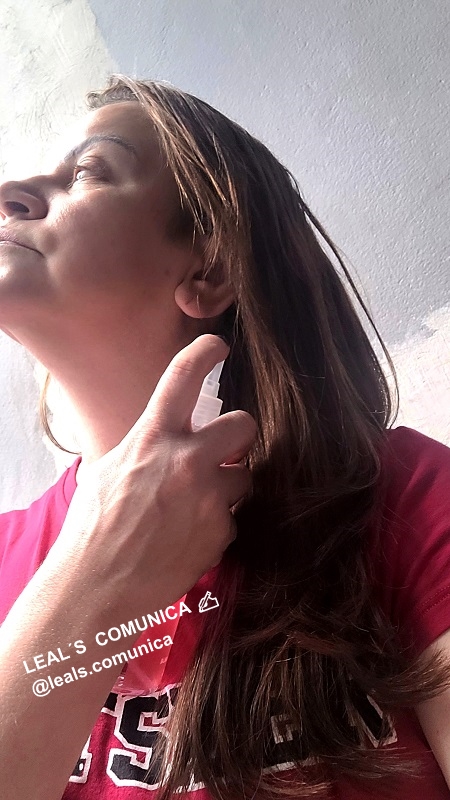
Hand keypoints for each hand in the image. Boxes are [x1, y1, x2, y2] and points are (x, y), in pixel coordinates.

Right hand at [55, 334, 257, 613]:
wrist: (97, 587)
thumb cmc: (93, 526)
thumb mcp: (111, 469)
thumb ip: (147, 445)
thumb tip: (166, 433)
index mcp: (153, 438)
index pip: (183, 376)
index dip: (206, 351)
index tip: (218, 346)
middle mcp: (187, 461)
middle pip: (245, 424)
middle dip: (239, 434)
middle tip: (223, 448)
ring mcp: (208, 498)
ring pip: (244, 475)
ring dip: (227, 485)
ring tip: (195, 505)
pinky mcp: (221, 532)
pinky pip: (233, 517)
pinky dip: (217, 523)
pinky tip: (189, 536)